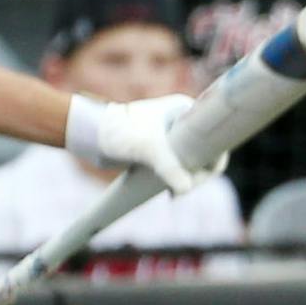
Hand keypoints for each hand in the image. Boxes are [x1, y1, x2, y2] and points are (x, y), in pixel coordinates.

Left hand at [66, 92, 213, 193]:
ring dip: (189, 179)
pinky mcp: (164, 150)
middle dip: (199, 174)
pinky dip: (179, 180)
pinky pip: (181, 167)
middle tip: (185, 189)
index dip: (213, 159)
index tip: (199, 177)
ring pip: (195, 162)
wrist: (91, 134)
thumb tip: (186, 189)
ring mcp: (175, 136)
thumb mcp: (147, 148)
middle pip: (207, 152)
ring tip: (175, 194)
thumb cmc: (118, 131)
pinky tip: (172, 193)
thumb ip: (169, 167)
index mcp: (186, 110)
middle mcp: (183, 121)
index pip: (214, 136)